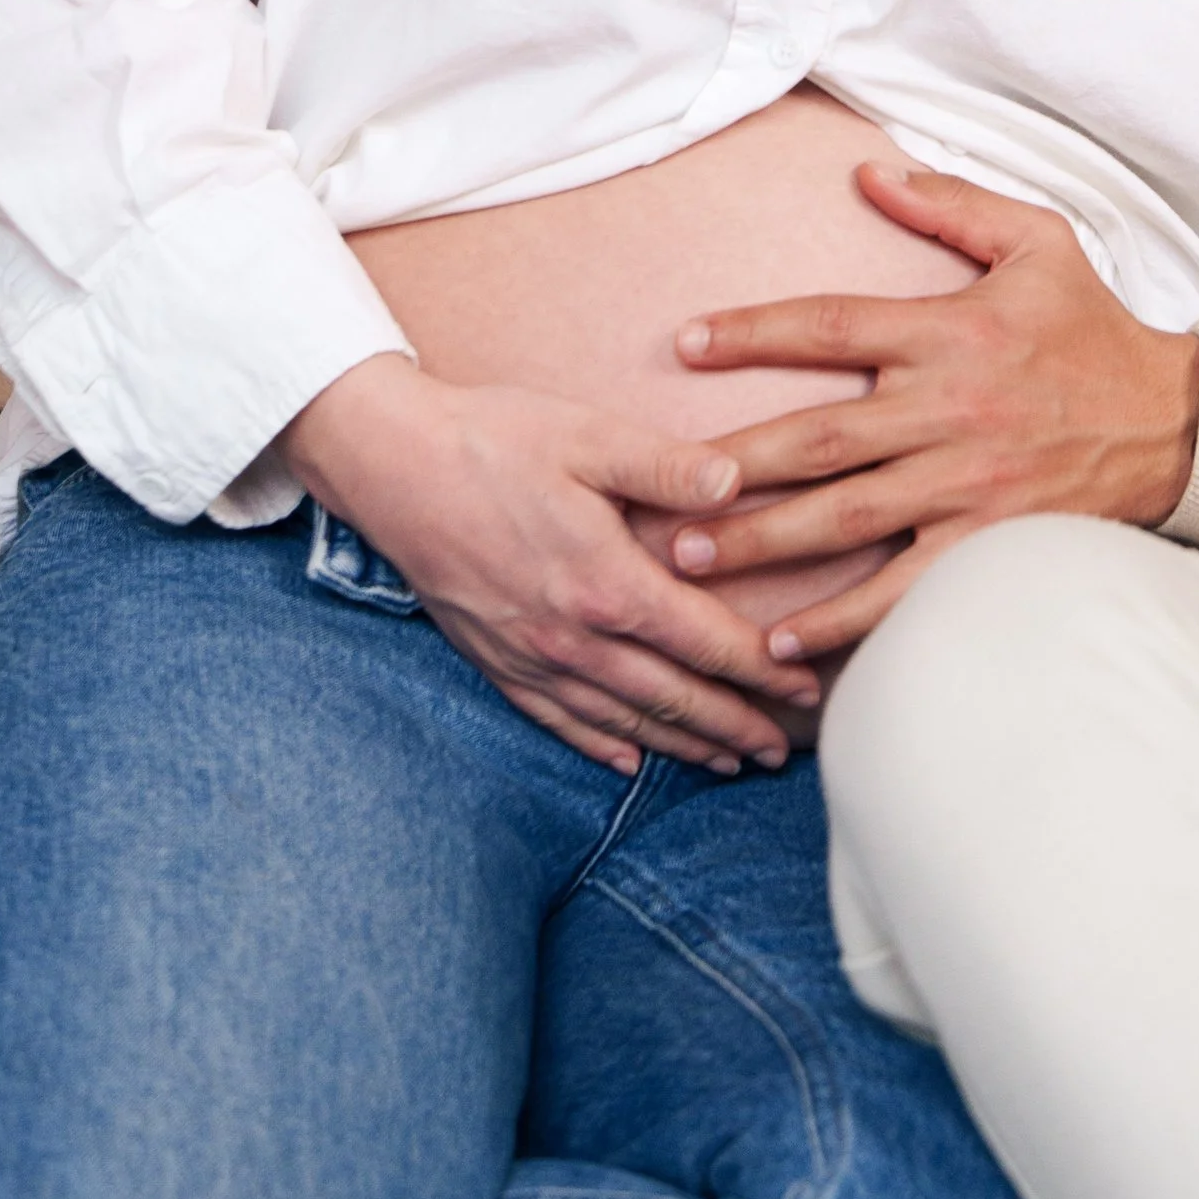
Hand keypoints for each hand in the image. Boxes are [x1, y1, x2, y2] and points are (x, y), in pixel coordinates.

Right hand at [282, 354, 820, 774]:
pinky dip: (600, 743)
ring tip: (725, 762)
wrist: (391, 464)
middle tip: (782, 752)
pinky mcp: (494, 658)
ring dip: (678, 744)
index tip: (806, 694)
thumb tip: (738, 485)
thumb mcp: (589, 436)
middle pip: (671, 696)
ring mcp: (529, 656)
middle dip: (732, 726)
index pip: (705, 644)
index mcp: (606, 582)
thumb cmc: (495, 438)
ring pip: (620, 719)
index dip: (760, 673)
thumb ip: (667, 468)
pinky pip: (557, 720)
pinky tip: (626, 758)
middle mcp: (572, 636)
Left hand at [664, 163, 1198, 662]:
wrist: (1178, 424)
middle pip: (820, 439)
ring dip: (762, 542)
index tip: (684, 346)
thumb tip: (866, 172)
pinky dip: (841, 619)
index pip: (831, 325)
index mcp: (951, 330)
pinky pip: (901, 588)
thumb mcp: (1037, 240)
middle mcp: (949, 408)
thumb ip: (950, 205)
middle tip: (659, 489)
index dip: (752, 333)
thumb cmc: (1094, 329)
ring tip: (690, 559)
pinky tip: (781, 640)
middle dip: (734, 466)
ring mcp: (967, 485)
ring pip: (845, 517)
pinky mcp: (987, 544)